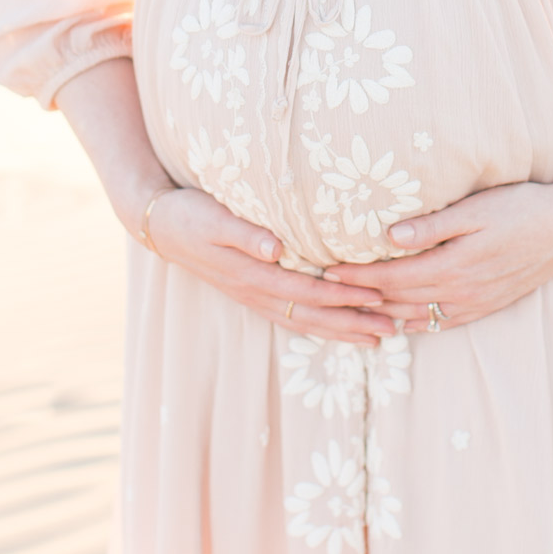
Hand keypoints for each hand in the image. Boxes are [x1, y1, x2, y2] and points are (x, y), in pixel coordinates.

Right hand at [146, 186, 398, 346]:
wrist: (159, 225)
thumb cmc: (190, 214)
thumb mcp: (214, 218)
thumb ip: (245, 233)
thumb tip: (276, 247)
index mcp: (253, 274)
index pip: (308, 291)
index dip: (343, 297)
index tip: (377, 299)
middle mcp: (256, 291)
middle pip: (313, 315)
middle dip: (354, 324)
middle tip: (393, 329)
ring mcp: (253, 296)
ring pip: (305, 322)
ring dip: (342, 332)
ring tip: (378, 338)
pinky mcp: (251, 293)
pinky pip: (291, 317)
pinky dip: (319, 327)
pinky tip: (337, 330)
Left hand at [324, 178, 552, 333]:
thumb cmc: (523, 208)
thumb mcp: (477, 209)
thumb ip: (433, 226)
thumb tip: (390, 236)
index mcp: (453, 267)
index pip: (391, 278)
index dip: (357, 277)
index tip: (327, 270)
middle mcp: (461, 292)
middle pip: (398, 301)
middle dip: (361, 298)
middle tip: (327, 293)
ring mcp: (475, 303)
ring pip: (418, 316)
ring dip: (383, 315)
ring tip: (352, 309)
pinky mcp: (488, 305)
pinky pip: (443, 322)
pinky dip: (416, 323)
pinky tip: (401, 321)